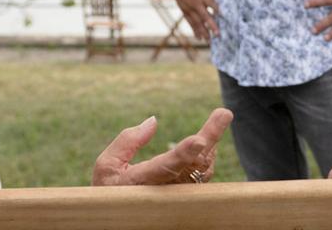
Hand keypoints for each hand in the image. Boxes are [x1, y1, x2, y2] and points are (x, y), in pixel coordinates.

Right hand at [91, 108, 232, 185]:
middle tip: (224, 114)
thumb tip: (153, 121)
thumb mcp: (107, 165)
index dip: (184, 153)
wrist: (117, 218)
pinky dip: (208, 155)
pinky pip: (203, 176)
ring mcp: (178, 197)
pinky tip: (210, 141)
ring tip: (221, 117)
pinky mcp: (186, 197)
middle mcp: (163, 192)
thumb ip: (127, 140)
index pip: (165, 167)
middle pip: (193, 164)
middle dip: (210, 136)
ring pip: (202, 169)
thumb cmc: (109, 189)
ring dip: (212, 142)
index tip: (200, 140)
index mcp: (141, 182)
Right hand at [166, 0, 218, 40]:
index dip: (218, 10)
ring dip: (203, 32)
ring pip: (196, 22)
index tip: (226, 18)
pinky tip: (199, 38)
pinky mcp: (184, 10)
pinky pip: (190, 22)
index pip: (212, 4)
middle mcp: (195, 2)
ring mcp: (188, 7)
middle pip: (205, 16)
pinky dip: (194, 30)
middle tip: (218, 35)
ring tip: (209, 41)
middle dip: (212, 25)